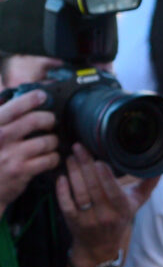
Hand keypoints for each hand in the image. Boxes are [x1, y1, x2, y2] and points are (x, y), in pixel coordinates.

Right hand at [0, 90, 58, 211]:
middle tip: (50, 122)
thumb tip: (14, 98)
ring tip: (50, 142)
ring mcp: (11, 155)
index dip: (31, 99)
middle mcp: (0, 138)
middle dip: (49, 119)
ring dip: (53, 140)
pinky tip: (49, 157)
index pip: (13, 107)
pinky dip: (53, 157)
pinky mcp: (22, 171)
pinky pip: (49, 159)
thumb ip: (1, 118)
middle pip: (35, 120)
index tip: (42, 95)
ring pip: (47, 140)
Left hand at [55, 143, 159, 262]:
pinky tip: (61, 177)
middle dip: (85, 166)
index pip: (114, 192)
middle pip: (93, 188)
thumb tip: (159, 168)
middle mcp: (105, 215)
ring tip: (71, 158)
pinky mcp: (72, 221)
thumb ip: (146, 185)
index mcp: (122, 209)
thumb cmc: (119, 218)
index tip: (98, 160)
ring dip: (73, 174)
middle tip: (79, 148)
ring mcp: (88, 219)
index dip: (105, 177)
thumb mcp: (136, 203)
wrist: (99, 246)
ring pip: (79, 194)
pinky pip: (66, 204)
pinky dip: (62, 190)